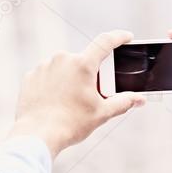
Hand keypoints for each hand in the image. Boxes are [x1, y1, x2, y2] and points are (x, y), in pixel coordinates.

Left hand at [10, 30, 145, 157]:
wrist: (38, 135)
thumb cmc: (71, 124)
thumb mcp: (102, 113)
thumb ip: (123, 102)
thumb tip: (139, 99)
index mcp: (83, 65)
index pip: (105, 42)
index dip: (119, 38)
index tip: (127, 37)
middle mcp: (63, 59)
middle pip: (84, 62)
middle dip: (90, 76)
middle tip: (91, 97)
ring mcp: (44, 66)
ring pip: (65, 69)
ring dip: (71, 80)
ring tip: (70, 104)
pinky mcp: (31, 76)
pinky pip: (48, 76)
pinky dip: (54, 86)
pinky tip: (55, 103)